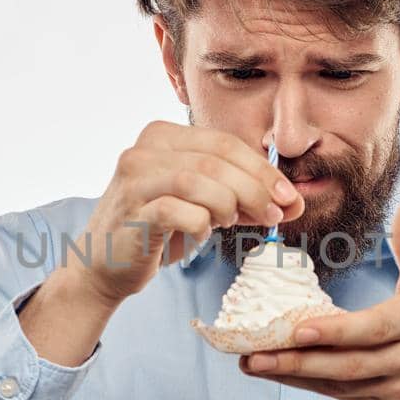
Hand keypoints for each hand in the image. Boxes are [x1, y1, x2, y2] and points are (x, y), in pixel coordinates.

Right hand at [65, 120, 304, 306]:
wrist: (104, 265)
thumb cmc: (158, 230)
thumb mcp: (204, 205)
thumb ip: (244, 198)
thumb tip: (294, 202)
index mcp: (163, 135)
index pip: (224, 143)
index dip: (262, 169)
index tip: (288, 196)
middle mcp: (144, 150)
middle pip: (215, 160)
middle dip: (255, 188)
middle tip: (275, 214)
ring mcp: (133, 180)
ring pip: (197, 180)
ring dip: (228, 204)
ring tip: (234, 222)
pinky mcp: (130, 212)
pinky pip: (177, 212)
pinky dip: (200, 223)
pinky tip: (202, 232)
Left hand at [239, 201, 399, 399]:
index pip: (374, 328)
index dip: (337, 332)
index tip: (299, 329)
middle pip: (350, 364)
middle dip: (299, 362)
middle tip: (254, 354)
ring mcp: (398, 389)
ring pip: (341, 385)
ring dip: (295, 376)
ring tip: (253, 363)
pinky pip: (342, 398)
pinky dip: (309, 387)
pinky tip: (280, 374)